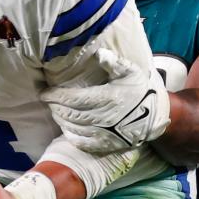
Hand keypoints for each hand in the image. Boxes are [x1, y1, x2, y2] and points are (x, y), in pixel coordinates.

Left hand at [40, 48, 170, 152]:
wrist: (154, 116)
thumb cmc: (139, 90)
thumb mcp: (130, 72)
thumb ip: (114, 63)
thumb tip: (99, 53)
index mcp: (108, 99)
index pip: (74, 98)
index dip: (56, 96)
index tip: (44, 92)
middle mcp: (104, 118)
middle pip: (70, 114)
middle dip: (55, 107)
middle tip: (48, 100)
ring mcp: (104, 133)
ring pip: (73, 128)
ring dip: (60, 119)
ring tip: (55, 111)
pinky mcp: (106, 145)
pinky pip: (82, 143)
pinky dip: (70, 135)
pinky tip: (65, 128)